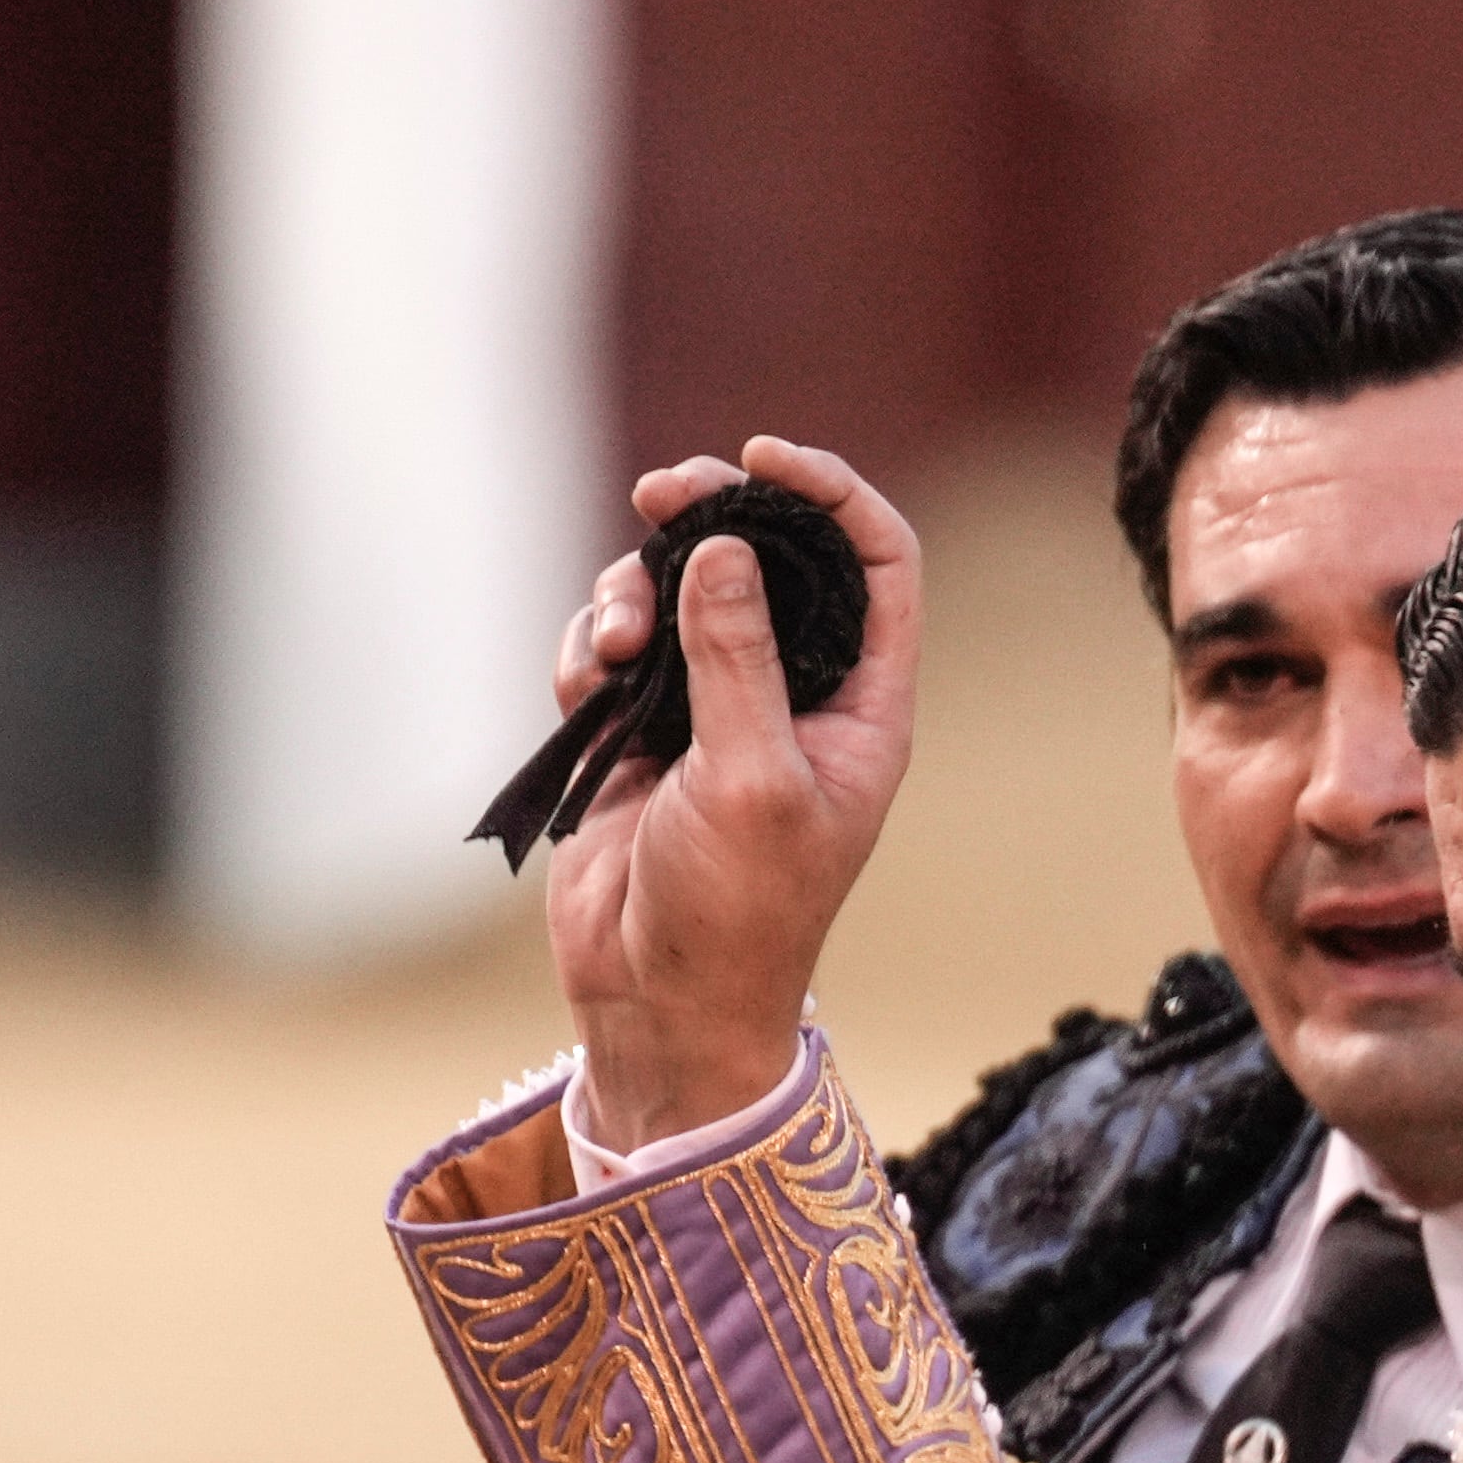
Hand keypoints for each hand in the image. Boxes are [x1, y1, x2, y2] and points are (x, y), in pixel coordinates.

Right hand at [542, 435, 922, 1143]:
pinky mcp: (644, 735)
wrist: (658, 1002)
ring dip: (633, 592)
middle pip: (769, 558)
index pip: (878, 564)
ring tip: (612, 646)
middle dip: (710, 516)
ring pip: (680, 594)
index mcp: (863, 708)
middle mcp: (799, 697)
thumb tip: (722, 548)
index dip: (833, 495)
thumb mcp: (749, 779)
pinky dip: (591, 648)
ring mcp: (718, 712)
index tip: (765, 460)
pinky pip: (617, 649)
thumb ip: (736, 659)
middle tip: (658, 494)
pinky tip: (584, 688)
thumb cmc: (734, 913)